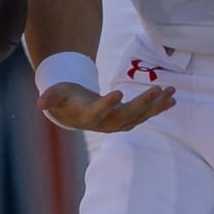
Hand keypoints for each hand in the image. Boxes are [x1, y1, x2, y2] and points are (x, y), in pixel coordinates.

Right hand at [38, 80, 175, 132]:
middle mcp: (107, 124)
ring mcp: (120, 123)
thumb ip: (51, 97)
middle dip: (143, 103)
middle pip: (127, 114)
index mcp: (89, 117)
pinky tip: (172, 99)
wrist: (76, 113)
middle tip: (157, 89)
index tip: (118, 93)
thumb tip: (40, 102)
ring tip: (171, 91)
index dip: (107, 104)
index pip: (99, 111)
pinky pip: (146, 115)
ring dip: (157, 105)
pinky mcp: (129, 120)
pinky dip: (159, 108)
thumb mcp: (57, 95)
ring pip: (140, 115)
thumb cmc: (67, 99)